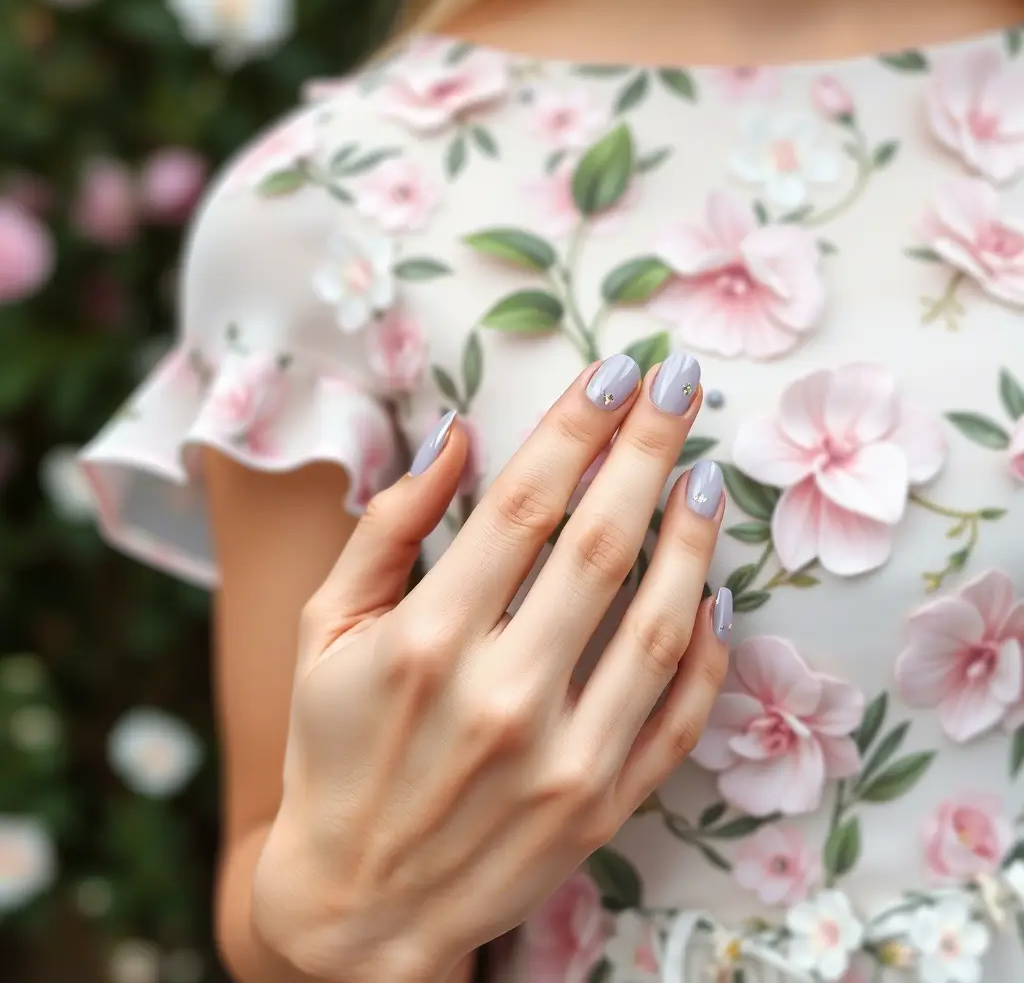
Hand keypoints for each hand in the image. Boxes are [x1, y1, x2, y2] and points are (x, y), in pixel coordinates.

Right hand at [253, 352, 730, 982]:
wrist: (361, 906)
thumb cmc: (335, 748)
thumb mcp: (327, 631)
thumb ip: (388, 527)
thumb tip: (455, 435)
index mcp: (423, 641)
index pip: (522, 505)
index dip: (576, 428)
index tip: (614, 372)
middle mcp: (499, 697)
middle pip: (600, 543)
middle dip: (647, 448)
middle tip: (679, 383)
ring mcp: (562, 760)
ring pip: (656, 623)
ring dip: (691, 537)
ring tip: (705, 474)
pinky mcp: (601, 808)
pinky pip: (678, 716)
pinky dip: (706, 649)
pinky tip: (713, 590)